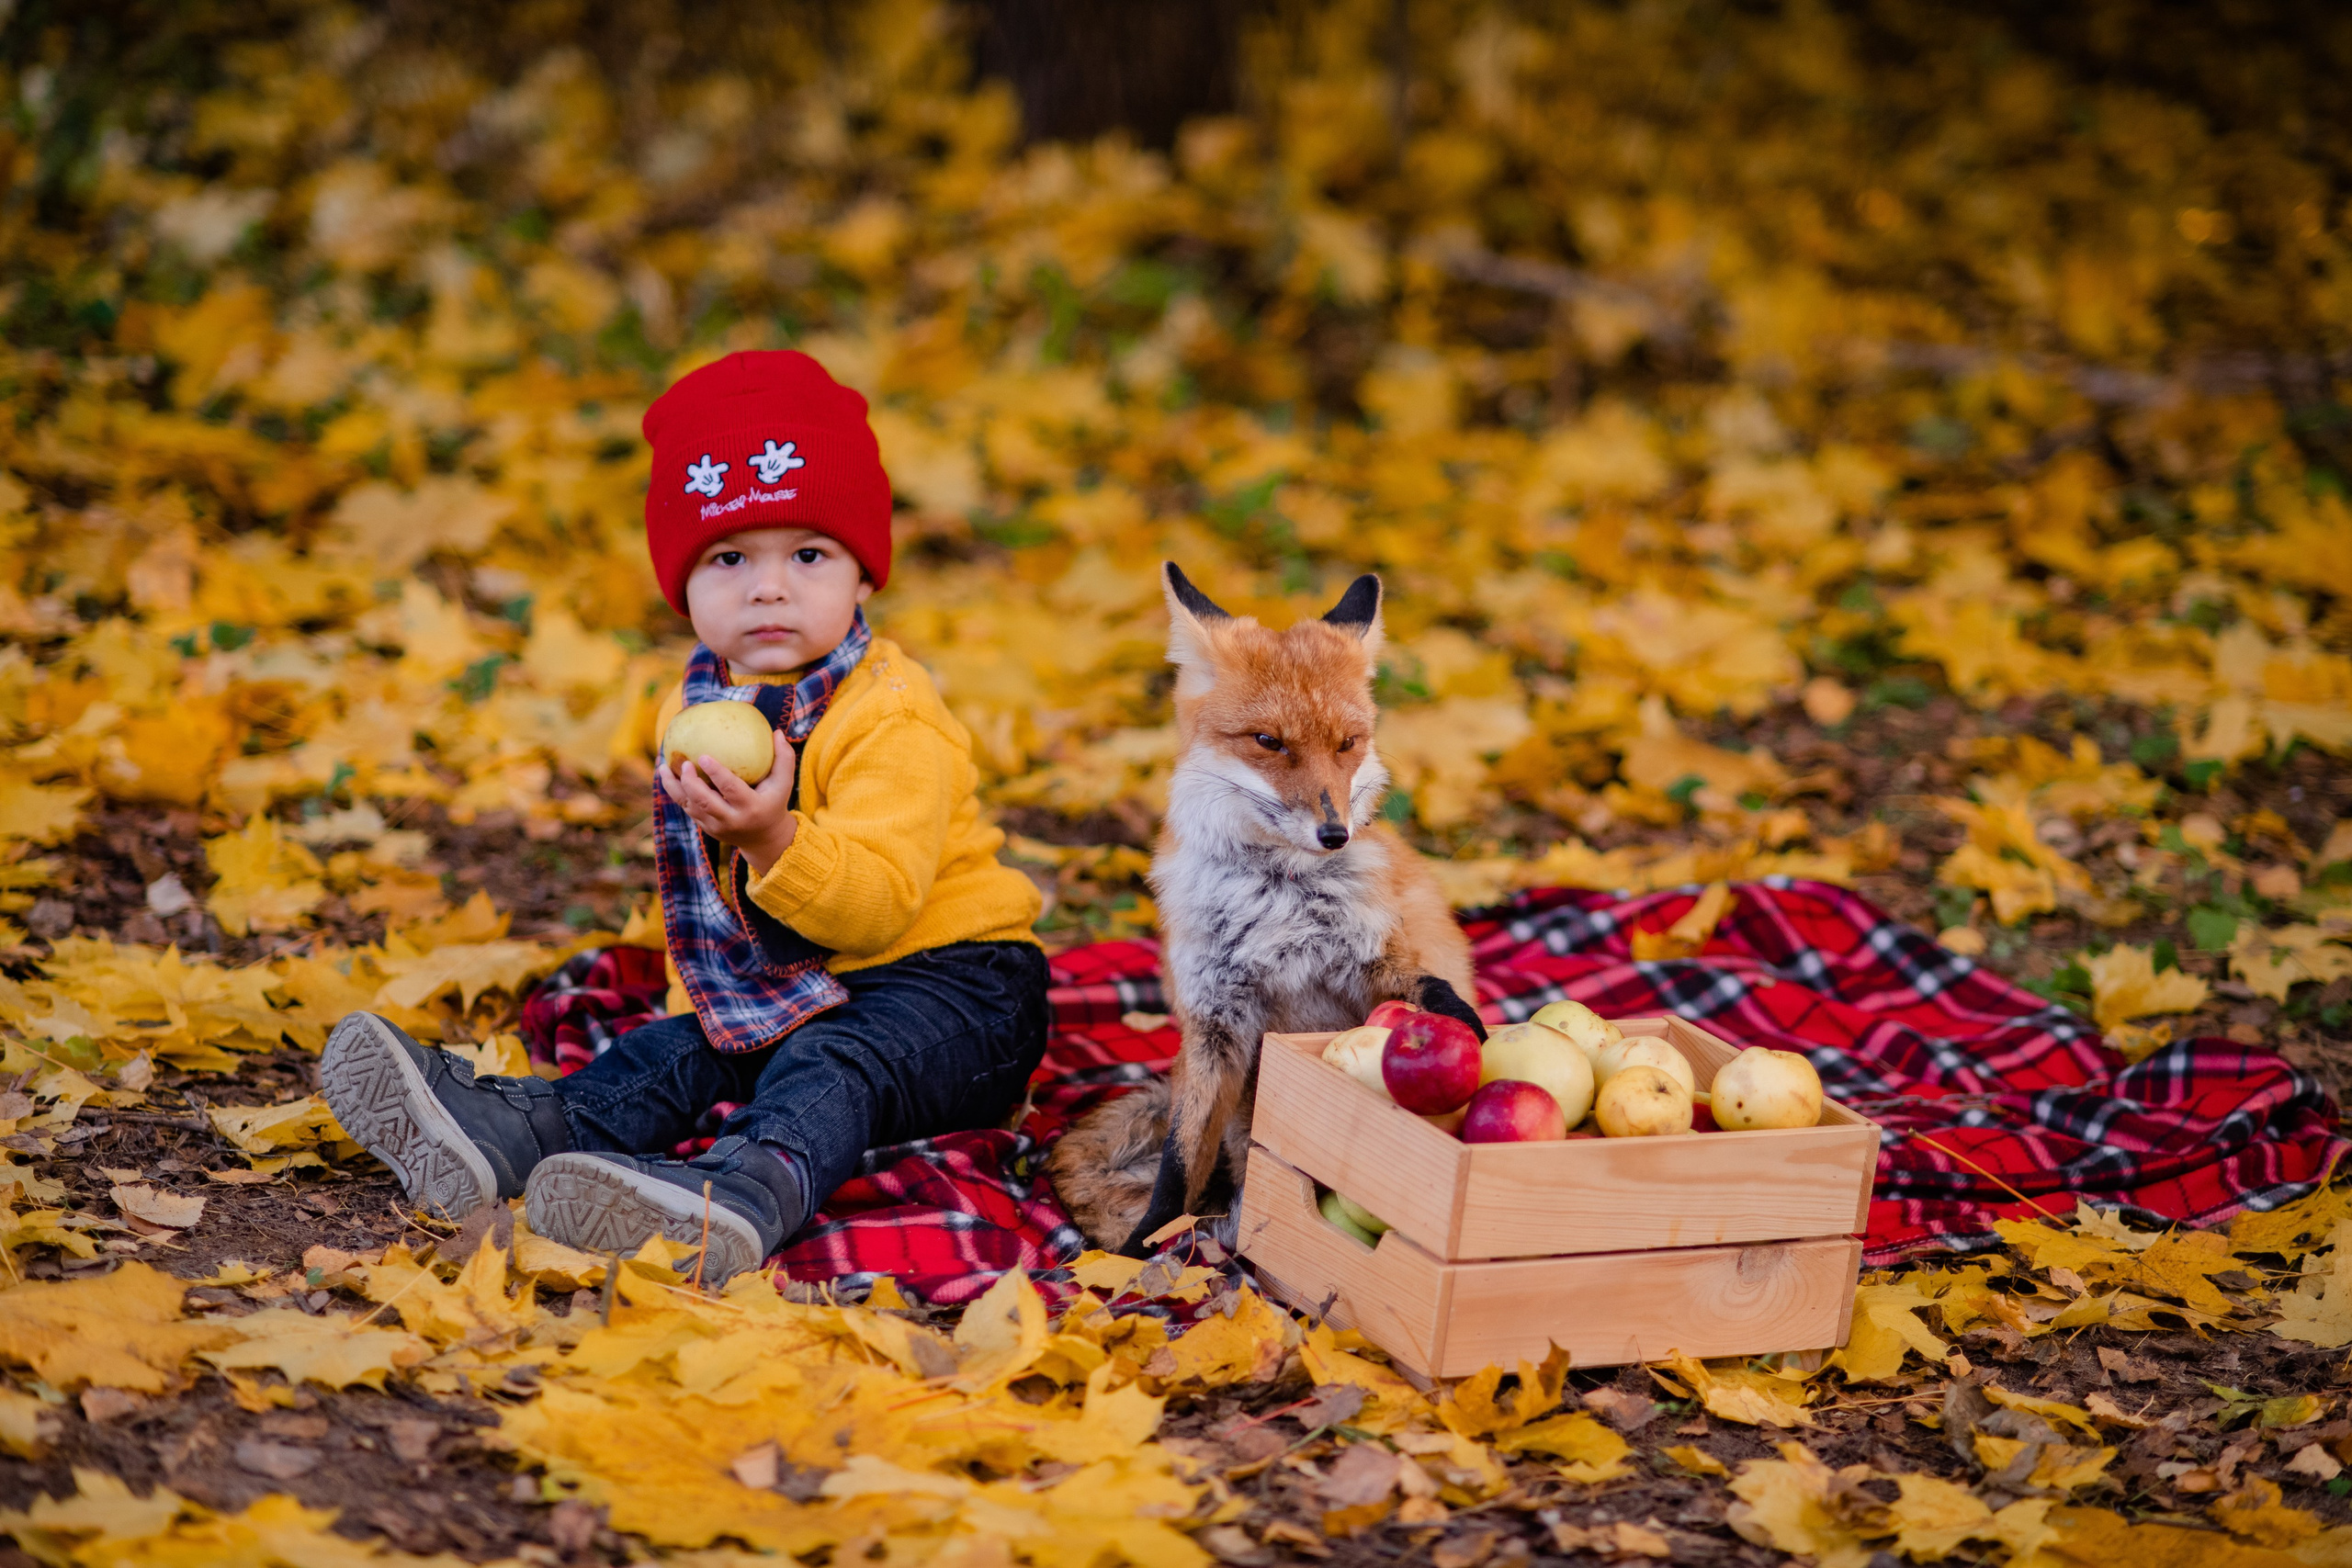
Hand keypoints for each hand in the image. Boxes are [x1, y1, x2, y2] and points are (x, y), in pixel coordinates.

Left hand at [657, 728, 798, 876]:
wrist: (764, 839)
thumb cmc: (774, 802)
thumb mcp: (784, 783)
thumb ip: (783, 758)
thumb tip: (776, 731)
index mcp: (750, 807)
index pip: (730, 789)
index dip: (716, 773)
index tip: (703, 755)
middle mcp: (731, 820)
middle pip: (705, 802)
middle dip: (690, 783)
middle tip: (684, 762)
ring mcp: (716, 826)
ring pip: (690, 807)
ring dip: (675, 788)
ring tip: (664, 767)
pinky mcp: (706, 828)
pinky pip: (687, 809)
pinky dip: (675, 793)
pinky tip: (667, 775)